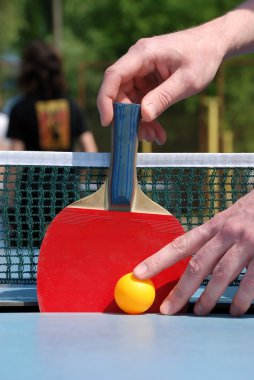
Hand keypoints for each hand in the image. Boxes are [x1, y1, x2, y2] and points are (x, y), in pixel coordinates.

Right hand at [97, 20, 225, 143]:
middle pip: (120, 92)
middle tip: (142, 136)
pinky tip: (157, 131)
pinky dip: (148, 117)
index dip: (106, 100)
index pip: (114, 76)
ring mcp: (142, 72)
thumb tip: (144, 115)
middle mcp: (138, 62)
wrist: (213, 45)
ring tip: (154, 137)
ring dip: (140, 121)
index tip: (108, 122)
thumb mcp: (187, 80)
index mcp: (143, 54)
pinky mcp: (148, 81)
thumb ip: (164, 97)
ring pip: (130, 101)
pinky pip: (141, 102)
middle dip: (128, 118)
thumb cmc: (202, 57)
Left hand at [134, 190, 253, 315]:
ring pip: (220, 276)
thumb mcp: (227, 218)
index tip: (139, 273)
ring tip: (199, 312)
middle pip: (197, 266)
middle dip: (180, 291)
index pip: (180, 245)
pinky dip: (241, 299)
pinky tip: (235, 309)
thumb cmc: (251, 211)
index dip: (157, 260)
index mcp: (213, 225)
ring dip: (208, 298)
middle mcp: (226, 233)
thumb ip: (211, 237)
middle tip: (168, 309)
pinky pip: (250, 283)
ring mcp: (246, 244)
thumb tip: (189, 255)